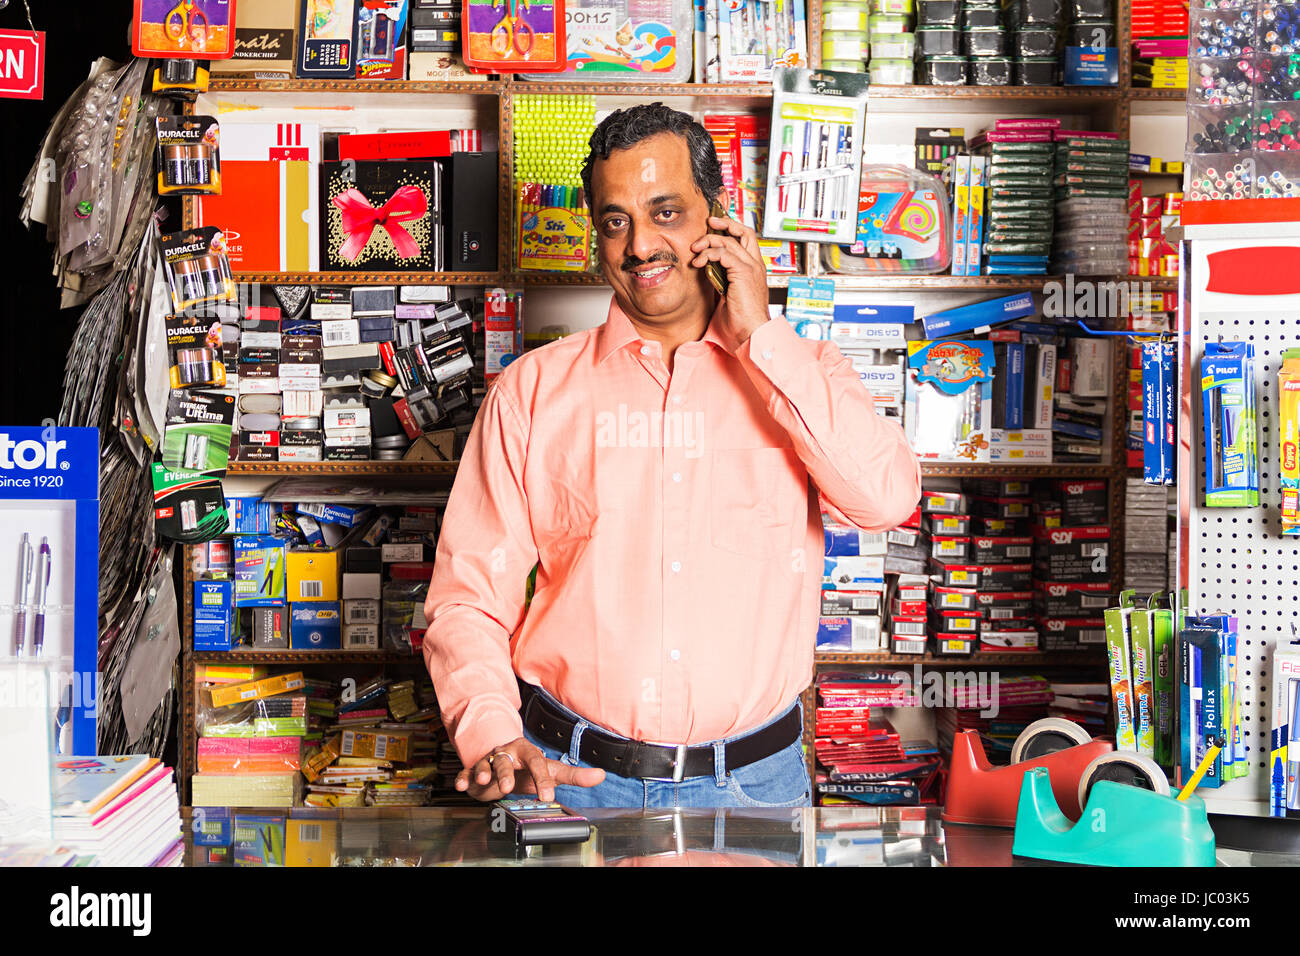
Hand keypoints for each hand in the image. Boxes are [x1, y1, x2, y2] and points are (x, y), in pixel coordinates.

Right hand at [455, 736, 605, 801]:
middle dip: (506, 773)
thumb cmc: (526, 768)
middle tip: (507, 786)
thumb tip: (601, 775)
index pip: (537, 762)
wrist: (501, 763)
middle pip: (506, 760)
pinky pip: (467, 772)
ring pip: (487, 764)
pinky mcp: (474, 770)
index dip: (542, 779)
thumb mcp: (549, 770)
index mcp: (527, 751)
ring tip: (486, 781)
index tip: (547, 796)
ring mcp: (490, 761)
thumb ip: (573, 775)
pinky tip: (461, 785)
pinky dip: (463, 778)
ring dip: (486, 772)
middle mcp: (508, 753)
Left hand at [690, 213, 769, 348]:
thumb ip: (719, 285)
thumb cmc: (740, 324)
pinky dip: (709, 254)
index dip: (731, 231)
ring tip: (695, 250)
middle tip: (708, 223)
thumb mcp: (726, 299)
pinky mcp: (744, 272)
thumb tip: (705, 279)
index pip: (745, 241)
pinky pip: (724, 253)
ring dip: (709, 241)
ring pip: (730, 240)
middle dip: (725, 223)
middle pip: (744, 232)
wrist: (751, 334)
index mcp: (754, 271)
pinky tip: (698, 262)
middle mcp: (756, 266)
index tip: (713, 229)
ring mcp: (752, 268)